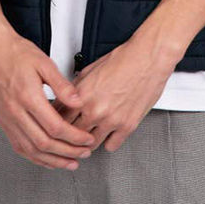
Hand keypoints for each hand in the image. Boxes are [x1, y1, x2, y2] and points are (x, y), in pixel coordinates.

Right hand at [0, 21, 97, 169]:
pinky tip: (46, 159)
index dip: (74, 137)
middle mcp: (16, 112)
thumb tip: (77, 101)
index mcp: (28, 97)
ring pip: (31, 150)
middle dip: (68, 152)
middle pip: (44, 144)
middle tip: (83, 153)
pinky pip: (20, 147)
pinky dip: (35, 157)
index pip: (55, 127)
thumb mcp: (44, 63)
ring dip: (53, 160)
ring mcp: (8, 120)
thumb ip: (62, 85)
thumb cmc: (15, 54)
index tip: (86, 139)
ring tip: (69, 162)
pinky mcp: (4, 122)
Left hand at [52, 33, 182, 152]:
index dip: (56, 120)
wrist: (149, 57)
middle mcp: (95, 110)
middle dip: (69, 134)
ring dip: (87, 140)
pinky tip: (108, 133)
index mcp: (83, 94)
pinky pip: (111, 146)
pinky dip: (108, 141)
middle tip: (71, 132)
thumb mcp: (92, 68)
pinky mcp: (127, 126)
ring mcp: (111, 120)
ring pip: (89, 144)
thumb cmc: (124, 58)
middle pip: (72, 134)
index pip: (59, 117)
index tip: (56, 122)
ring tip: (88, 134)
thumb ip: (78, 86)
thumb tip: (68, 96)